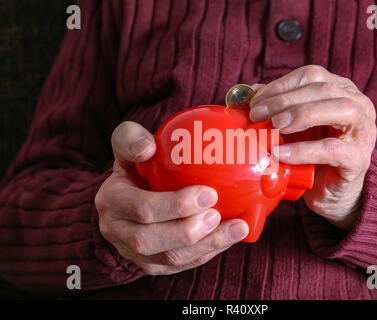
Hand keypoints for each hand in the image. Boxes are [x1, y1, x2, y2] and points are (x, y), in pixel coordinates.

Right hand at [95, 121, 248, 274]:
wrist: (132, 192)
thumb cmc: (137, 164)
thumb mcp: (129, 144)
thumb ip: (131, 138)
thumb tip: (147, 147)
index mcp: (111, 201)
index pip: (141, 209)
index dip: (175, 205)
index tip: (209, 192)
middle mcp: (118, 231)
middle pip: (150, 241)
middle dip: (188, 231)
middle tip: (218, 214)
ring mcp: (134, 252)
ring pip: (169, 259)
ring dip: (206, 245)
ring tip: (236, 228)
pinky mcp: (153, 264)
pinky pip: (181, 265)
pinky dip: (208, 252)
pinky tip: (230, 237)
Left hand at [249, 65, 376, 229]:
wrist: (330, 192)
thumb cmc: (311, 155)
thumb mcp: (292, 126)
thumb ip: (276, 108)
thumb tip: (248, 94)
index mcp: (341, 90)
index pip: (311, 75)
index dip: (281, 85)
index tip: (255, 101)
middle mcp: (359, 105)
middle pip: (323, 89)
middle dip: (285, 100)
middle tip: (257, 115)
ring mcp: (364, 131)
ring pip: (340, 110)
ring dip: (300, 115)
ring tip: (273, 127)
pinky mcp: (359, 158)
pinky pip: (332, 149)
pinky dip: (303, 150)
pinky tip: (280, 153)